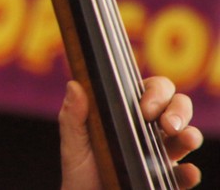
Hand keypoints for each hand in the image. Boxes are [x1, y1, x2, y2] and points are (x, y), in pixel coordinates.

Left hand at [58, 77, 202, 189]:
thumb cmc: (79, 167)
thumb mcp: (73, 141)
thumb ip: (73, 116)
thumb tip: (74, 86)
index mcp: (127, 112)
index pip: (150, 89)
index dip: (155, 92)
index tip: (144, 108)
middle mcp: (148, 129)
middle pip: (175, 105)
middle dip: (177, 109)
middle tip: (167, 123)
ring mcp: (160, 153)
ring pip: (186, 134)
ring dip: (190, 134)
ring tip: (185, 138)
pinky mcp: (167, 178)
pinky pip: (186, 173)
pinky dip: (190, 172)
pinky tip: (187, 171)